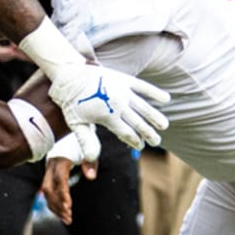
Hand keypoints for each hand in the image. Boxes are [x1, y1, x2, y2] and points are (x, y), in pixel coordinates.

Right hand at [41, 132, 95, 224]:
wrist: (73, 132)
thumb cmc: (85, 141)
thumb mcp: (91, 150)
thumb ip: (90, 163)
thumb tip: (90, 177)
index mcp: (60, 159)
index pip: (59, 179)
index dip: (63, 194)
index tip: (69, 207)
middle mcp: (51, 165)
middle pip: (49, 188)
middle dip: (57, 204)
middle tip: (69, 217)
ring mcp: (48, 170)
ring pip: (46, 192)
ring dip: (55, 207)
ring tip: (67, 219)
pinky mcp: (49, 174)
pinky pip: (48, 191)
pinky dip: (54, 203)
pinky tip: (62, 212)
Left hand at [47, 63, 169, 149]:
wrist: (69, 75)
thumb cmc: (71, 102)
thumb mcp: (77, 124)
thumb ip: (86, 141)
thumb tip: (91, 159)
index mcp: (107, 116)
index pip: (127, 133)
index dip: (135, 141)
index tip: (141, 146)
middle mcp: (118, 104)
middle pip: (138, 122)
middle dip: (148, 133)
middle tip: (156, 141)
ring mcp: (122, 91)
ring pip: (144, 107)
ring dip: (155, 117)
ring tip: (164, 125)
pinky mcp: (123, 79)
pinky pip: (143, 87)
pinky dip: (154, 92)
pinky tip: (166, 99)